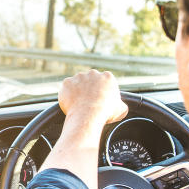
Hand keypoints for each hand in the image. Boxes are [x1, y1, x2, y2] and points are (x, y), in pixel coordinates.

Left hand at [41, 70, 127, 188]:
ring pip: (78, 83)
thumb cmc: (105, 112)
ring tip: (80, 104)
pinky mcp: (67, 82)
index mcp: (107, 77)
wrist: (88, 115)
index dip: (102, 91)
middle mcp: (93, 73)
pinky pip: (67, 88)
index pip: (105, 81)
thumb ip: (121, 104)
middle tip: (89, 102)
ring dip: (78, 91)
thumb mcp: (121, 109)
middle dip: (90, 89)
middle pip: (91, 80)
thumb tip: (120, 106)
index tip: (100, 99)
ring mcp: (78, 77)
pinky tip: (71, 104)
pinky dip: (67, 95)